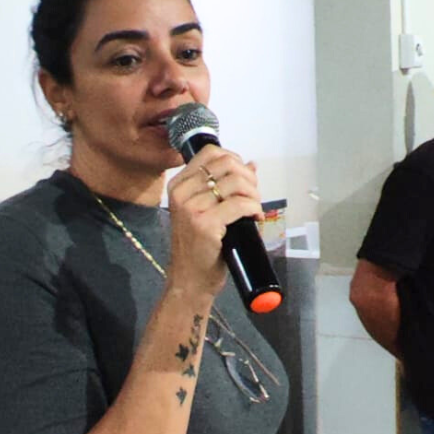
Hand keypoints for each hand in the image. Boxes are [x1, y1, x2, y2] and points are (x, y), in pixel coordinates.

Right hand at [166, 146, 263, 297]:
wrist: (189, 281)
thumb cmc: (198, 247)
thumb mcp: (205, 210)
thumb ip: (223, 186)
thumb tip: (251, 164)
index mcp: (178, 185)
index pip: (211, 152)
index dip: (234, 159)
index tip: (244, 176)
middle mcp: (181, 192)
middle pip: (226, 164)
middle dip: (248, 177)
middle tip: (254, 196)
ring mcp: (191, 208)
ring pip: (235, 183)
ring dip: (253, 194)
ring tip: (255, 208)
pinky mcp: (205, 224)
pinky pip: (239, 204)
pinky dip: (253, 207)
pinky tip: (255, 217)